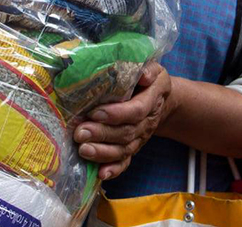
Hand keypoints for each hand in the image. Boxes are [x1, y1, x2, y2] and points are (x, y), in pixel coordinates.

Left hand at [74, 63, 173, 180]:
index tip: (95, 113)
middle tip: (80, 133)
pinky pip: (126, 162)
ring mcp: (140, 137)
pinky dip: (114, 169)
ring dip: (103, 152)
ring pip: (124, 149)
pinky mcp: (133, 147)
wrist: (161, 99)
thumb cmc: (150, 80)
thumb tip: (142, 74)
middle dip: (102, 134)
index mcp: (152, 99)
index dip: (117, 114)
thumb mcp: (153, 69)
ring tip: (83, 150)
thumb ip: (147, 69)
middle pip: (126, 133)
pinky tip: (101, 174)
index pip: (137, 110)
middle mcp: (147, 122)